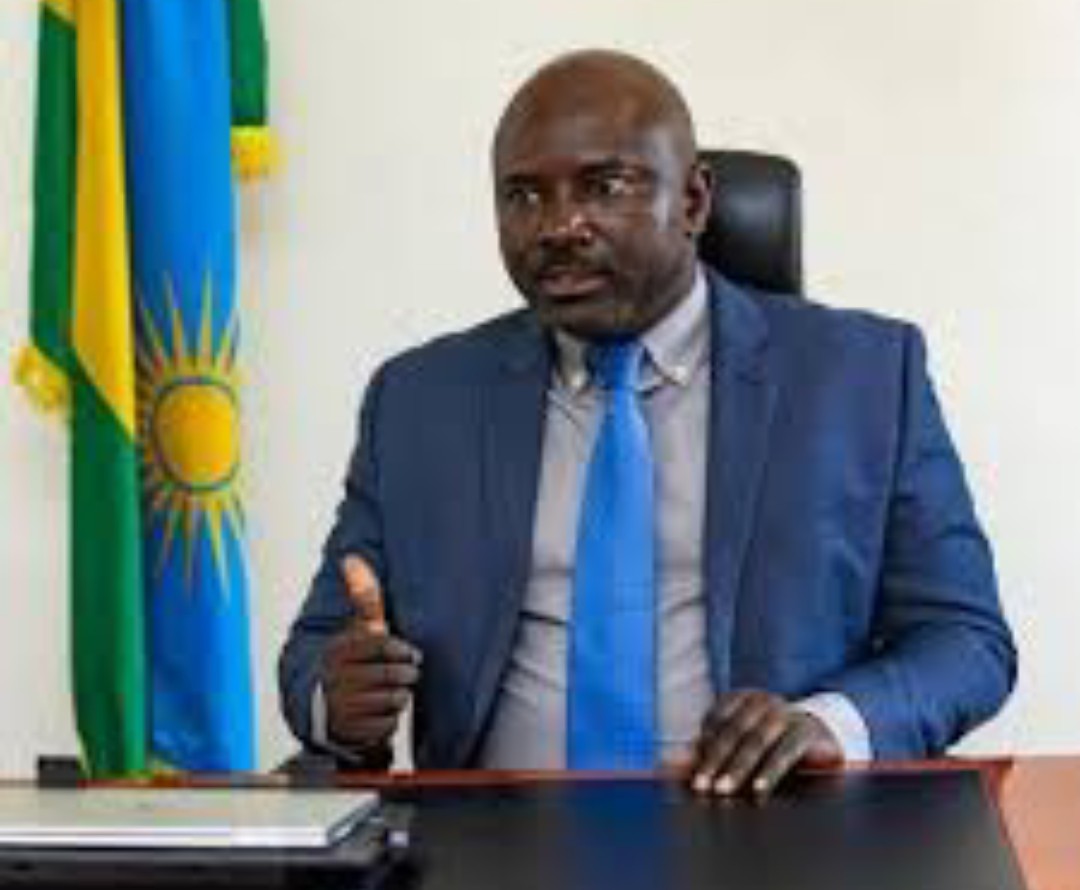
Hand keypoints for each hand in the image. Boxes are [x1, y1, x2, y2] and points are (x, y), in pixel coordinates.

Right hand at [321, 555, 420, 751]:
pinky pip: (387, 724)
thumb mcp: (357, 628)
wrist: (324, 704)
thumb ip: (362, 596)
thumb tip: (350, 557)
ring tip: (392, 690)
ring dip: (399, 696)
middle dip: (405, 674)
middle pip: (392, 674)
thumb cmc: (352, 661)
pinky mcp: (348, 731)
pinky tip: (381, 710)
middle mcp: (335, 677)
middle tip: (404, 673)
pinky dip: (390, 718)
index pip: (381, 645)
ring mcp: (340, 706)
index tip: (409, 652)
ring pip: (393, 700)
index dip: (402, 649)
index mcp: (338, 649)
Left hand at [689, 689, 842, 797]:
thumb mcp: (738, 746)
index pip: (714, 721)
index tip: (688, 772)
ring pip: (756, 741)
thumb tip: (668, 765)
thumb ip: (707, 753)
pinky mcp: (805, 731)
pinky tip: (758, 790)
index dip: (700, 746)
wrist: (820, 736)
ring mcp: (785, 713)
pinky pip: (784, 752)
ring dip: (737, 768)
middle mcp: (762, 700)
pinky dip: (769, 772)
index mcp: (740, 697)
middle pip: (732, 731)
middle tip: (700, 786)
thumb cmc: (770, 743)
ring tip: (722, 790)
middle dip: (714, 760)